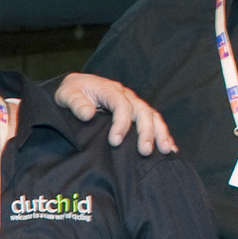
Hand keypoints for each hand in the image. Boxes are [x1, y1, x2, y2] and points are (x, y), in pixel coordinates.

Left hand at [53, 73, 176, 154]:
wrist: (77, 87)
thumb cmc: (72, 92)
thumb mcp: (67, 95)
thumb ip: (76, 103)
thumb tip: (88, 114)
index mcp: (110, 89)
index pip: (121, 105)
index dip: (121, 123)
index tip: (114, 141)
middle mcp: (126, 95)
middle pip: (142, 111)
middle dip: (145, 132)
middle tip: (144, 151)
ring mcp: (134, 103)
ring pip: (152, 116)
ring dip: (160, 133)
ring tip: (164, 150)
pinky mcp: (137, 111)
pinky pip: (154, 121)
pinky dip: (163, 134)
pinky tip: (170, 148)